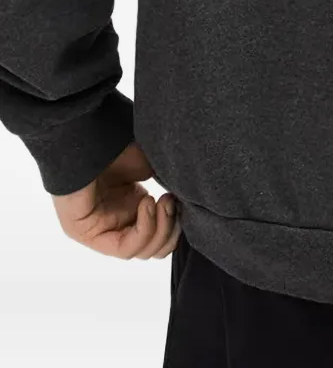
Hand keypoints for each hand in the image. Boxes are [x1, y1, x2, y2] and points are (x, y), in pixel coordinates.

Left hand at [51, 141, 180, 259]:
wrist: (94, 136)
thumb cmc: (121, 146)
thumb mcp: (154, 170)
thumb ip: (170, 190)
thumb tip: (191, 207)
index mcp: (133, 209)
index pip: (161, 237)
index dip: (177, 226)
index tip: (185, 203)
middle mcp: (118, 223)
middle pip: (154, 249)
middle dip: (171, 230)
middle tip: (173, 202)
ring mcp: (102, 231)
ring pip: (141, 252)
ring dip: (161, 229)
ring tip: (163, 201)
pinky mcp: (87, 234)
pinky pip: (124, 248)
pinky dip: (144, 229)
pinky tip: (147, 203)